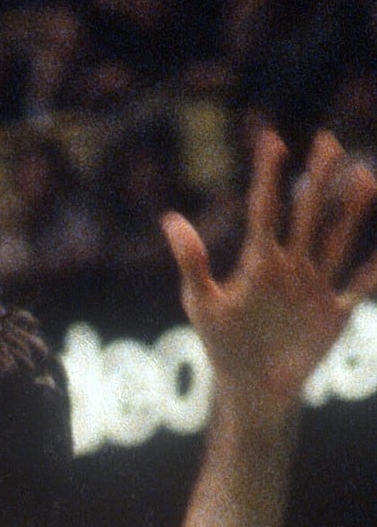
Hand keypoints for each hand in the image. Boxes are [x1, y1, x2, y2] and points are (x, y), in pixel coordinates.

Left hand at [165, 128, 376, 413]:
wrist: (250, 387)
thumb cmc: (222, 345)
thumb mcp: (202, 304)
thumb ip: (192, 263)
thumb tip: (169, 218)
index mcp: (258, 263)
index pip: (265, 211)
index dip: (267, 176)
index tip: (271, 139)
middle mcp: (291, 267)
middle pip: (307, 215)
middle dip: (318, 179)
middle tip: (329, 140)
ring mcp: (315, 288)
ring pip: (338, 241)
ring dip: (351, 211)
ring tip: (364, 176)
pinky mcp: (334, 314)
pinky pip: (360, 286)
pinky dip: (373, 271)